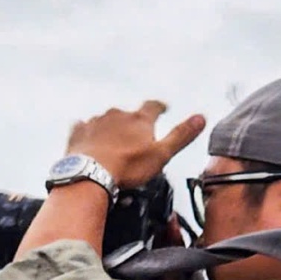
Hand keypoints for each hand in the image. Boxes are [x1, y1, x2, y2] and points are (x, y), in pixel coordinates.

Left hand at [63, 99, 206, 189]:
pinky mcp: (79, 131)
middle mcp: (117, 114)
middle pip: (128, 115)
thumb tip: (201, 117)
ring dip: (112, 130)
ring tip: (114, 146)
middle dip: (133, 123)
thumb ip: (181, 135)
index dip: (159, 107)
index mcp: (139, 120)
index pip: (153, 106)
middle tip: (137, 138)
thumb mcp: (162, 154)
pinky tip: (92, 143)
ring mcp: (96, 121)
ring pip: (107, 121)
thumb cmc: (128, 167)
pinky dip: (90, 134)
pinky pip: (85, 128)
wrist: (92, 172)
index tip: (163, 107)